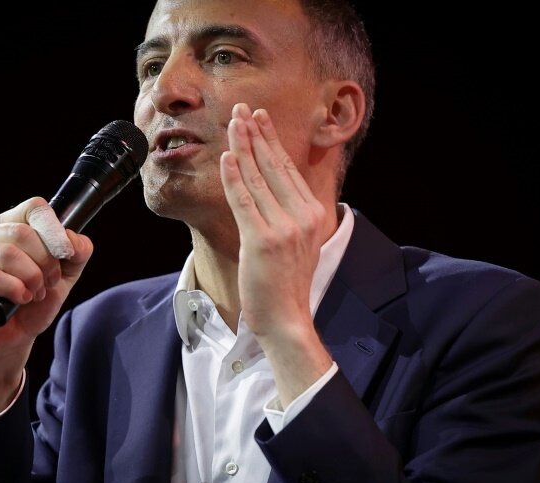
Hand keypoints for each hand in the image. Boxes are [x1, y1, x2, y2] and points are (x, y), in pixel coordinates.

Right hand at [0, 196, 92, 413]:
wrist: (13, 338)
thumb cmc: (34, 302)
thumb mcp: (65, 275)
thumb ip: (77, 253)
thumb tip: (74, 242)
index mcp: (10, 224)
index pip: (34, 208)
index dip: (54, 229)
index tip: (66, 253)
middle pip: (23, 233)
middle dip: (45, 263)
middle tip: (47, 284)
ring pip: (7, 254)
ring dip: (30, 279)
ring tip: (33, 294)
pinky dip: (12, 290)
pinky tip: (18, 300)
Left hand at [220, 103, 332, 406]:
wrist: (286, 318)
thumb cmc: (285, 283)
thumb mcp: (296, 242)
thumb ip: (287, 213)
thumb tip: (268, 186)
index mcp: (312, 213)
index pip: (287, 169)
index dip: (270, 141)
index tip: (259, 119)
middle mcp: (302, 216)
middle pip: (274, 166)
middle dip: (256, 134)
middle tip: (242, 108)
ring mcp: (283, 228)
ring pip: (258, 178)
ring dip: (243, 146)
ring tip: (232, 122)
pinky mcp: (262, 241)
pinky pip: (244, 201)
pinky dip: (235, 177)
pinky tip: (227, 157)